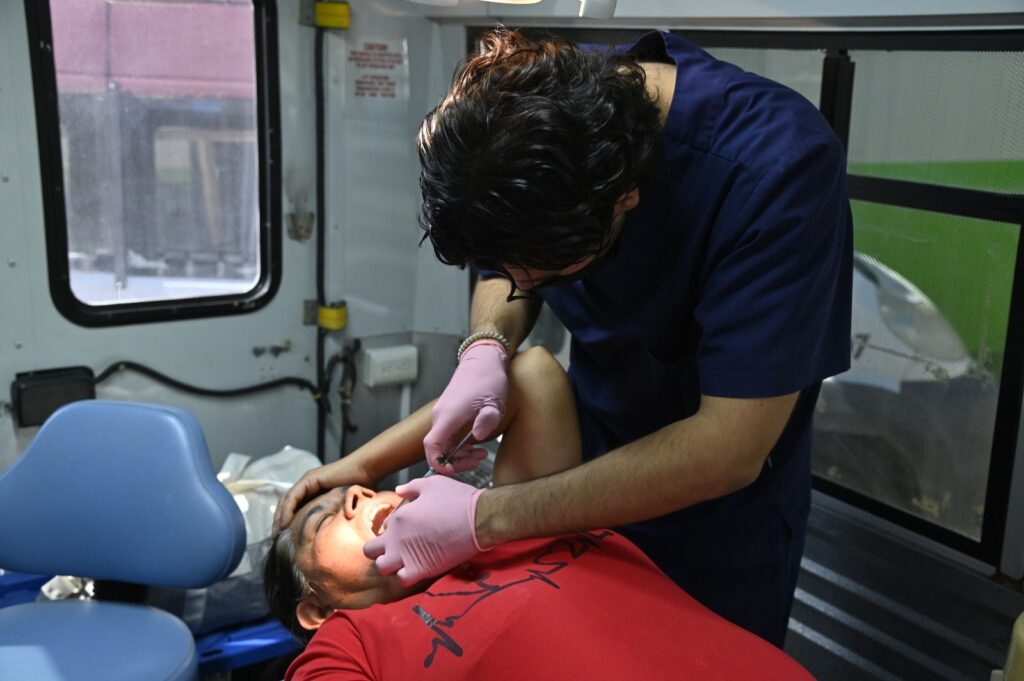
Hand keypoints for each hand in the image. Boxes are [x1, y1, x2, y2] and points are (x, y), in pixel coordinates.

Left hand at [272, 459, 373, 531]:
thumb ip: (335, 516)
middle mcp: (307, 485)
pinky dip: (287, 510)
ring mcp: (307, 481)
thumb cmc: (362, 488)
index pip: (293, 507)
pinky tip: (285, 523)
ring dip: (280, 517)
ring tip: (278, 533)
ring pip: (286, 501)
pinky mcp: (309, 479)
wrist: (366, 470)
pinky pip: (293, 496)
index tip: (283, 539)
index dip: (286, 522)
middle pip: (286, 504)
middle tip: (276, 539)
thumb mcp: (343, 506)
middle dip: (279, 521)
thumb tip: (333, 537)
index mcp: (313, 491)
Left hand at [363, 476, 486, 585]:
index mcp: (399, 517)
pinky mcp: (422, 569)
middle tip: (395, 548)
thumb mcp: (432, 484)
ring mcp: (407, 555)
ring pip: (382, 568)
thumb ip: (411, 488)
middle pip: (371, 551)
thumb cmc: (456, 498)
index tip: (406, 529)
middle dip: (379, 550)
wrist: (479, 518)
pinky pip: (402, 580)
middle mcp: (397, 538)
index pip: (383, 527)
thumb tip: (399, 491)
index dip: (392, 528)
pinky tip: (416, 569)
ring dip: (389, 565)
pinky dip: (405, 576)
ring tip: (403, 561)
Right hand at [424, 342, 508, 474]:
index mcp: (449, 416)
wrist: (483, 360)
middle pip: (438, 449)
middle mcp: (441, 416)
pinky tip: (476, 444)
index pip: (431, 446)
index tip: (453, 470)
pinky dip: (459, 444)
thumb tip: (477, 437)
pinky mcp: (448, 413)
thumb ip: (486, 421)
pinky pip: (447, 435)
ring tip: (481, 454)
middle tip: (477, 461)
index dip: (439, 464)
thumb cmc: (488, 379)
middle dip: (456, 461)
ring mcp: (443, 414)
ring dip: (459, 454)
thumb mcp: (494, 402)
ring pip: (443, 443)